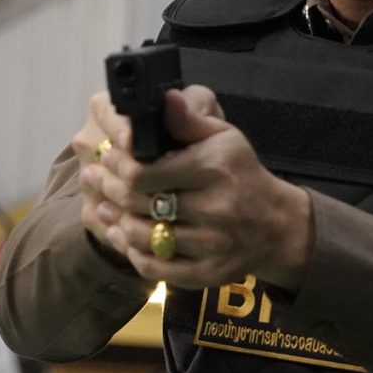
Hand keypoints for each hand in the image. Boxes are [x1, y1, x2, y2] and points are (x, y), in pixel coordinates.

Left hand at [74, 87, 313, 290]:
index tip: (106, 156)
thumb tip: (163, 99)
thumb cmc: (242, 174)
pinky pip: (156, 270)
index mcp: (212, 169)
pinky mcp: (208, 273)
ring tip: (104, 208)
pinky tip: (125, 238)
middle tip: (95, 179)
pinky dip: (134, 254)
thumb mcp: (225, 138)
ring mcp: (211, 245)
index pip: (143, 171)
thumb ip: (189, 120)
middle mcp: (214, 208)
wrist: (277, 226)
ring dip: (117, 223)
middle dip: (109, 189)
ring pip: (143, 238)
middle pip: (138, 204)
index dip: (116, 164)